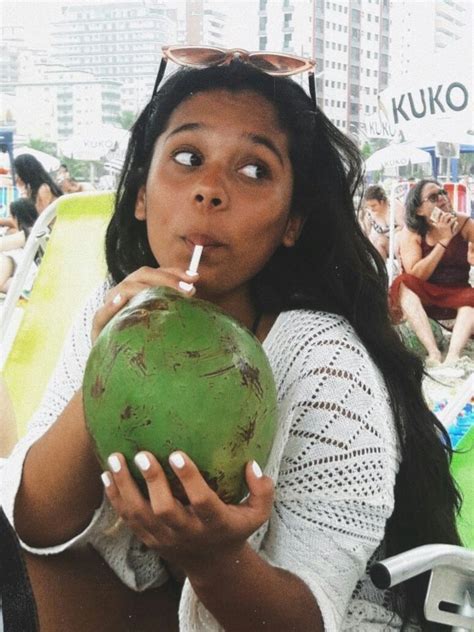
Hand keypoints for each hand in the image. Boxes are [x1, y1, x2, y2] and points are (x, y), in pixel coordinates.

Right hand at [91, 266, 198, 342]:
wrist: (121, 368)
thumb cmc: (146, 342)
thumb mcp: (163, 322)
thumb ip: (175, 306)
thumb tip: (195, 293)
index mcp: (139, 289)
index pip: (156, 273)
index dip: (174, 272)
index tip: (195, 278)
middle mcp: (124, 293)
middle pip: (142, 275)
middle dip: (167, 278)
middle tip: (188, 289)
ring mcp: (109, 307)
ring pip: (124, 288)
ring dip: (146, 288)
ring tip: (164, 293)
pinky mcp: (99, 326)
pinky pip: (102, 314)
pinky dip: (111, 305)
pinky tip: (121, 301)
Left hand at [101, 451, 273, 573]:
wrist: (213, 565)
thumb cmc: (234, 528)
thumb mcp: (257, 514)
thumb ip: (262, 490)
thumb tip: (252, 463)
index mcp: (215, 523)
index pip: (201, 502)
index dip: (189, 479)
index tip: (178, 453)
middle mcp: (187, 533)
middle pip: (164, 510)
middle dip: (152, 482)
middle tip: (142, 454)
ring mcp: (164, 538)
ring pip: (139, 515)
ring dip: (125, 487)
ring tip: (115, 459)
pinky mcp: (149, 539)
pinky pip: (127, 519)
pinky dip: (115, 498)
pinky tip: (106, 475)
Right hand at [434, 210, 457, 240]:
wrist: (443, 240)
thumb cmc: (440, 236)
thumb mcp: (437, 230)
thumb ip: (434, 226)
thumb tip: (433, 223)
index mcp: (437, 224)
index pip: (439, 217)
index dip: (441, 214)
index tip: (444, 213)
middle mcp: (440, 224)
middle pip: (443, 216)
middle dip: (446, 214)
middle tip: (449, 214)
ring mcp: (444, 225)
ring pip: (447, 217)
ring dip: (450, 215)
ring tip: (453, 216)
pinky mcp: (447, 227)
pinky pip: (451, 221)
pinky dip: (454, 219)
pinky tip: (455, 219)